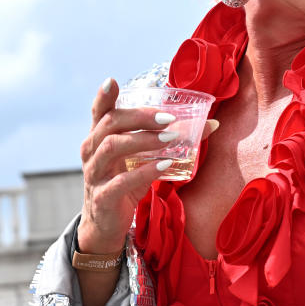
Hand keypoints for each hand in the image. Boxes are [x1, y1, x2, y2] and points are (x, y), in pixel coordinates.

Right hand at [76, 78, 216, 253]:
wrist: (106, 225)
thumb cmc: (124, 184)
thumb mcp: (141, 159)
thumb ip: (166, 139)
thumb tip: (212, 123)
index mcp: (99, 138)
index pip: (99, 111)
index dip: (104, 96)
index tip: (113, 81)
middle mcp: (92, 152)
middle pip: (110, 124)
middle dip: (139, 117)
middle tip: (168, 118)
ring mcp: (95, 174)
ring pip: (112, 147)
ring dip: (143, 139)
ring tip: (170, 138)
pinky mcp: (103, 197)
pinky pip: (121, 181)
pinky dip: (145, 172)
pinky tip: (164, 166)